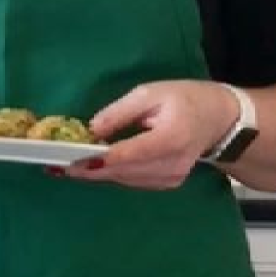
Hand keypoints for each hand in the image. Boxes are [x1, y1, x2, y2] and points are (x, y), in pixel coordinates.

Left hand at [58, 81, 237, 191]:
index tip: (71, 163)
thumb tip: (92, 130)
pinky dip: (113, 174)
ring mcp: (171, 178)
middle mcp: (172, 164)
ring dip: (96, 174)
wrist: (220, 120)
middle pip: (123, 173)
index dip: (98, 161)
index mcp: (171, 138)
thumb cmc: (185, 99)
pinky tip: (92, 167)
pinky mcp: (168, 183)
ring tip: (65, 167)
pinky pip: (133, 180)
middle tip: (55, 167)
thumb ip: (120, 112)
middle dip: (88, 170)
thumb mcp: (150, 93)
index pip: (129, 155)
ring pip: (125, 180)